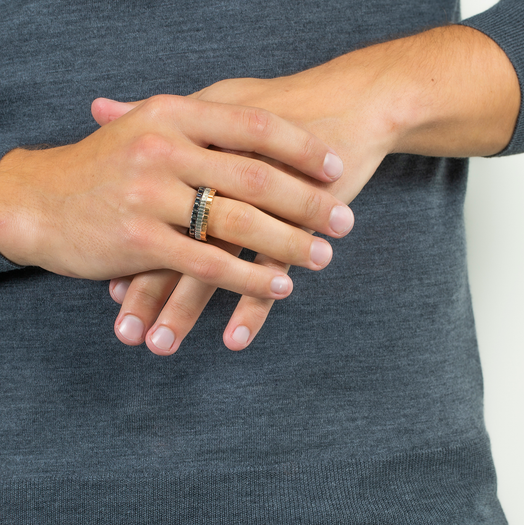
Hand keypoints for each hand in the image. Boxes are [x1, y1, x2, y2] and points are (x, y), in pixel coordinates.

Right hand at [0, 95, 354, 300]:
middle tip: (344, 220)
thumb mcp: (145, 130)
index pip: (253, 125)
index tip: (335, 166)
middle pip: (254, 176)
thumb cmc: (102, 166)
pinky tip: (278, 286)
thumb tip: (254, 128)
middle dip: (308, 201)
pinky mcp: (139, 242)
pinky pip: (208, 264)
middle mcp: (163, 149)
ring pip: (236, 223)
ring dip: (288, 244)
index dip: (301, 145)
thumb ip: (195, 125)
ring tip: (323, 257)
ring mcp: (149, 196)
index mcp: (171, 115)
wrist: (37, 199)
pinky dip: (248, 277)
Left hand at [97, 24, 519, 353]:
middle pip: (175, 241)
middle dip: (147, 292)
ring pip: (214, 264)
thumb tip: (96, 107)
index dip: (130, 251)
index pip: (153, 208)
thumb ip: (160, 114)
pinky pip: (269, 269)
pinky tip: (232, 340)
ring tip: (161, 346)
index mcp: (196, 150)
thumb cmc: (282, 106)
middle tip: (126, 334)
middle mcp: (220, 177)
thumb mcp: (216, 102)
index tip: (111, 289)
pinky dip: (251, 305)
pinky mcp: (298, 219)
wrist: (349, 105)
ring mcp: (260, 202)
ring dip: (185, 310)